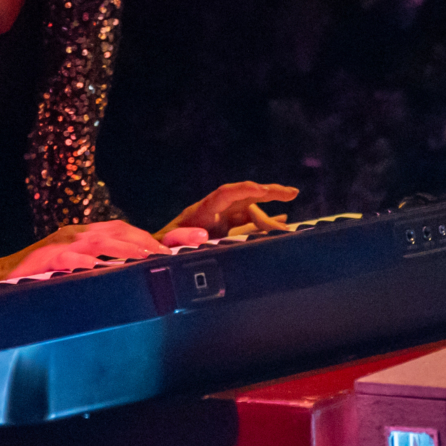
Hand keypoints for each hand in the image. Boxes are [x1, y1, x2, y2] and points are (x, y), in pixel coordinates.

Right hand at [0, 220, 194, 281]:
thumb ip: (128, 269)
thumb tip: (167, 269)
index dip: (161, 238)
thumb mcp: (93, 275)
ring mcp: (59, 245)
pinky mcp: (39, 260)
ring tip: (143, 260)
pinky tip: (93, 269)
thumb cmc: (55, 279)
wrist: (7, 288)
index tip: (194, 245)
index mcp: (94, 237)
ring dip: (121, 250)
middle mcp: (79, 235)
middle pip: (118, 233)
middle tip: (169, 259)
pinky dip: (79, 262)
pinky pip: (61, 257)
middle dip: (146, 244)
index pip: (132, 231)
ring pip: (95, 242)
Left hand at [158, 181, 298, 240]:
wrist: (153, 256)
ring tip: (290, 228)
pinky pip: (248, 224)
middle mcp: (212, 212)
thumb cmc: (159, 251)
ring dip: (270, 219)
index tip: (264, 190)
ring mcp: (219, 220)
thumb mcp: (167, 246)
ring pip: (250, 214)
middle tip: (292, 193)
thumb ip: (182, 239)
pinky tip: (283, 222)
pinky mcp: (223, 231)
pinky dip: (265, 223)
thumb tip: (203, 235)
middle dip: (268, 194)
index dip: (244, 190)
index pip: (225, 194)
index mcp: (199, 212)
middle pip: (244, 199)